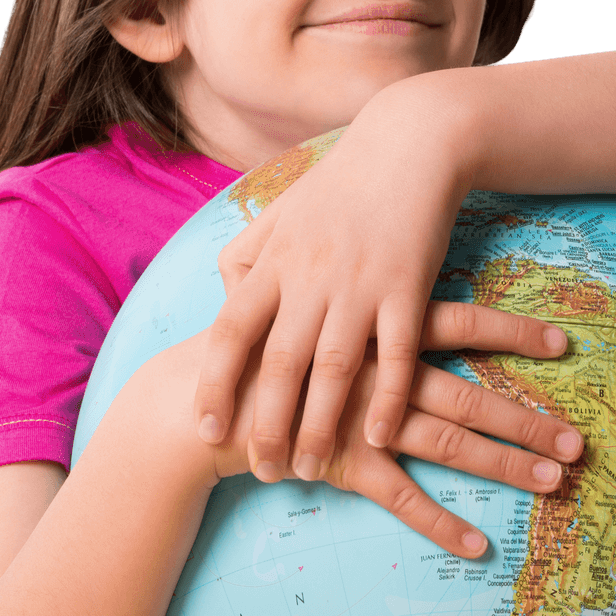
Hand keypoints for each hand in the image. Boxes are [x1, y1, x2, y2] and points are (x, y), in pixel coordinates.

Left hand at [194, 104, 569, 483]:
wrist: (409, 144)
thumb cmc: (341, 183)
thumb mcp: (281, 210)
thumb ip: (246, 255)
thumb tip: (225, 301)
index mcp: (276, 259)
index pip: (232, 330)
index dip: (215, 383)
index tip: (206, 428)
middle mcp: (311, 276)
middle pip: (280, 362)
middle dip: (267, 423)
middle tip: (262, 471)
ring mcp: (361, 283)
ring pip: (334, 368)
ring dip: (321, 425)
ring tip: (312, 470)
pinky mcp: (409, 287)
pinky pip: (399, 355)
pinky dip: (387, 399)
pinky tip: (378, 439)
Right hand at [206, 300, 582, 558]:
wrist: (199, 395)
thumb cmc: (255, 340)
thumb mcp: (305, 294)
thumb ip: (342, 275)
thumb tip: (378, 256)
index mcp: (377, 327)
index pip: (461, 322)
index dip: (513, 331)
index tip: (563, 342)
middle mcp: (381, 373)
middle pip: (469, 394)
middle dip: (526, 418)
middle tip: (579, 441)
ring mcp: (364, 420)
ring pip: (447, 442)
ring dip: (503, 464)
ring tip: (555, 481)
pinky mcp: (343, 464)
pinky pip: (400, 497)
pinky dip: (438, 523)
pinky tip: (477, 545)